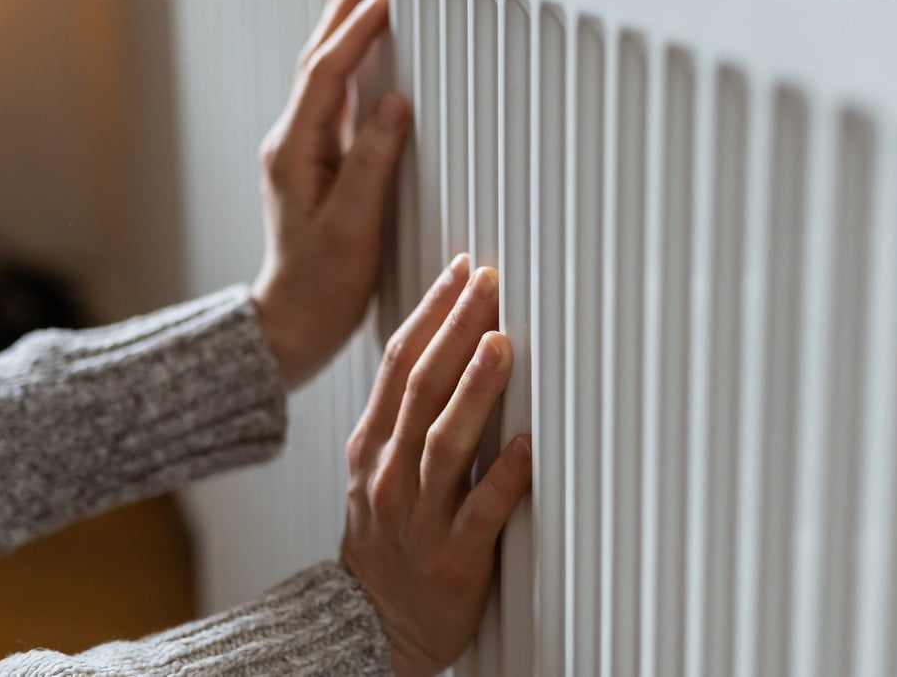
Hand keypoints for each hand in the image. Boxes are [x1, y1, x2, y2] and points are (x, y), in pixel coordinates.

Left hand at [251, 0, 409, 388]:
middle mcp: (292, 142)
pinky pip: (330, 98)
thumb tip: (395, 103)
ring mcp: (301, 153)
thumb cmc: (321, 285)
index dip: (357, 28)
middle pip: (317, 61)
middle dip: (340, 11)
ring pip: (322, 75)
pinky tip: (357, 60)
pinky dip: (345, 65)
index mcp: (296, 149)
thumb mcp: (353, 226)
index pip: (328, 71)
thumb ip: (373, 161)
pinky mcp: (314, 166)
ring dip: (340, 31)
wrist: (291, 324)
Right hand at [340, 256, 533, 676]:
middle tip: (488, 281)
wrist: (367, 628)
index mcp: (372, 446)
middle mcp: (389, 475)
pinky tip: (528, 448)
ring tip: (500, 344)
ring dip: (474, 391)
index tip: (463, 269)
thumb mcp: (378, 468)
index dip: (431, 312)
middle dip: (455, 329)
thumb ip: (407, 413)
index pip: (400, 364)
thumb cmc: (388, 540)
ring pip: (443, 444)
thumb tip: (449, 342)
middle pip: (420, 389)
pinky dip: (503, 478)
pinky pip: (479, 514)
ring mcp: (418, 518)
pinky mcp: (452, 561)